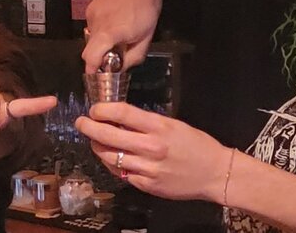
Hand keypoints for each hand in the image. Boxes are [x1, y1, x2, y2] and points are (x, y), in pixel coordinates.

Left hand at [75, 103, 228, 202]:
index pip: (122, 113)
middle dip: (89, 127)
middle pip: (109, 135)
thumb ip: (147, 122)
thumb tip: (119, 118)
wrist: (214, 173)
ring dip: (97, 147)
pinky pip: (121, 173)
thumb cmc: (196, 144)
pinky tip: (110, 158)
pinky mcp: (146, 185)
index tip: (94, 109)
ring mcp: (147, 168)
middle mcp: (151, 147)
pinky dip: (112, 164)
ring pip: (109, 157)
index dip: (102, 109)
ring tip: (94, 141)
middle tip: (81, 123)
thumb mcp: (173, 124)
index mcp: (159, 127)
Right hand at [82, 0, 161, 72]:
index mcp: (110, 33)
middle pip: (91, 50)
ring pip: (94, 37)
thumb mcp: (147, 34)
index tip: (100, 75)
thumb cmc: (146, 4)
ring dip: (105, 40)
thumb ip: (134, 55)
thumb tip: (122, 68)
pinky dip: (103, 29)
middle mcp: (96, 25)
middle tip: (120, 51)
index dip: (93, 70)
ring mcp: (91, 15)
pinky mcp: (90, 8)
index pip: (90, 58)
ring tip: (123, 29)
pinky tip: (118, 17)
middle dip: (102, 55)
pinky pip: (95, 26)